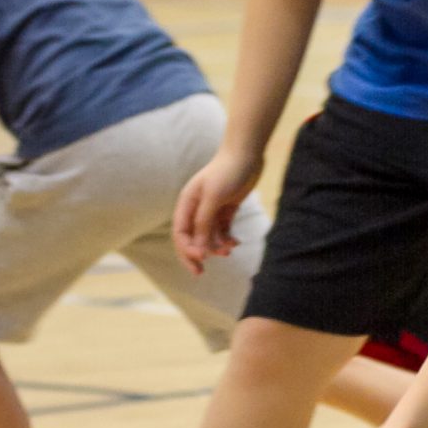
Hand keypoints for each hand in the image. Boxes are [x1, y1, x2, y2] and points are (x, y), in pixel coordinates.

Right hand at [173, 147, 263, 273]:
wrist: (247, 153)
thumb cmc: (228, 172)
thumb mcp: (214, 198)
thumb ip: (205, 222)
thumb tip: (199, 248)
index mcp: (187, 203)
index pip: (180, 233)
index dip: (186, 249)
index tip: (200, 260)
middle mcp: (196, 207)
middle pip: (191, 238)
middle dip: (195, 255)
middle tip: (200, 273)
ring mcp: (211, 208)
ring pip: (208, 236)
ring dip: (216, 247)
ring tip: (229, 250)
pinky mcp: (226, 208)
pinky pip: (222, 230)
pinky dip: (227, 238)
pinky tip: (236, 243)